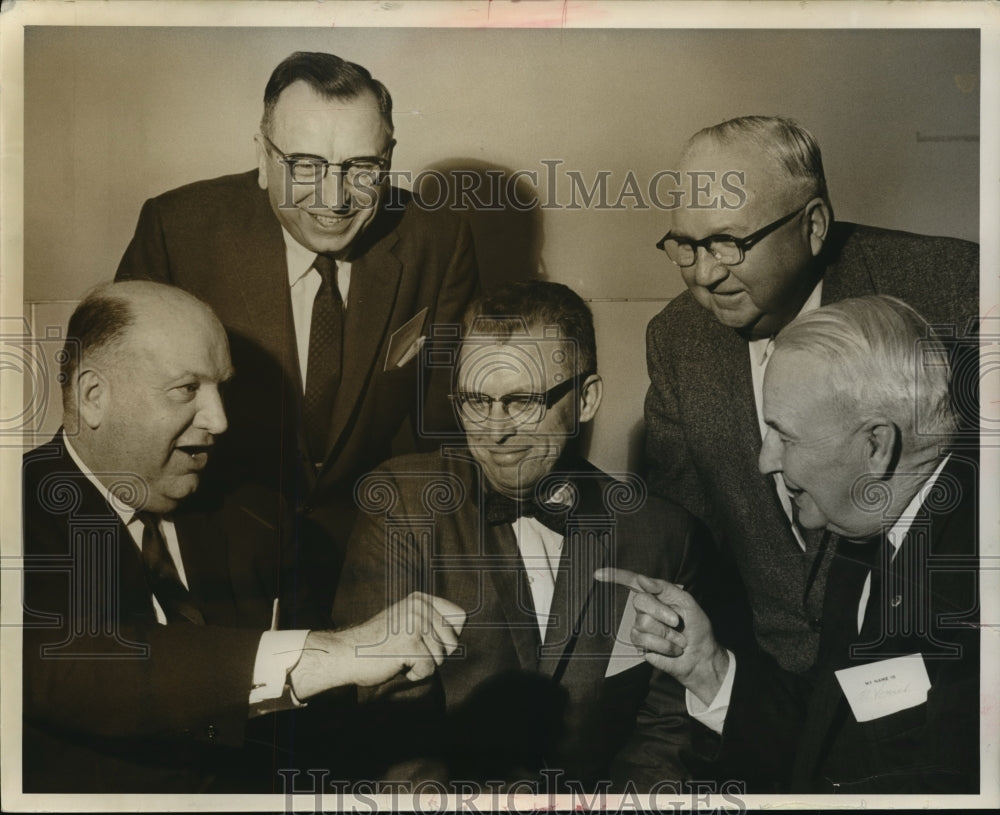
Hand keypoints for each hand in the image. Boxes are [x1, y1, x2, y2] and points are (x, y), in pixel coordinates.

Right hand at [290, 592, 466, 697]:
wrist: (346, 654)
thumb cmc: (378, 643)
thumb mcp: (407, 621)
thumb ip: (430, 620)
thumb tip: (460, 628)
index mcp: (421, 599)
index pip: (460, 616)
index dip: (448, 635)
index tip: (427, 639)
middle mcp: (419, 607)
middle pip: (453, 642)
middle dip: (435, 654)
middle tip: (409, 650)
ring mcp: (415, 625)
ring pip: (441, 658)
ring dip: (422, 664)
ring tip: (400, 656)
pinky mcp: (409, 645)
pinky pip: (429, 669)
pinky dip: (415, 675)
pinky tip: (397, 665)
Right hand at [594, 567, 728, 705]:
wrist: (701, 655)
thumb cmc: (696, 627)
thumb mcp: (686, 601)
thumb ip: (664, 588)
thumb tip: (642, 579)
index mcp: (656, 595)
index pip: (632, 582)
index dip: (615, 576)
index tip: (598, 574)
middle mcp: (645, 609)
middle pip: (639, 602)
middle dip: (661, 612)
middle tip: (677, 622)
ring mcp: (640, 627)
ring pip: (643, 623)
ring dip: (666, 633)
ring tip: (677, 638)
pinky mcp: (640, 644)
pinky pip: (644, 640)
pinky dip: (663, 645)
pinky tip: (672, 648)